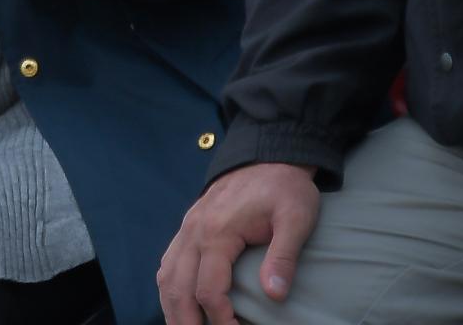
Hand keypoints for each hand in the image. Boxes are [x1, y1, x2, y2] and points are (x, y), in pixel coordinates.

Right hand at [156, 162, 320, 324]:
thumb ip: (284, 256)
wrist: (269, 155)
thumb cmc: (284, 188)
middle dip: (186, 322)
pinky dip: (170, 287)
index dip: (220, 319)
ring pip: (166, 277)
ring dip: (172, 308)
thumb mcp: (296, 218)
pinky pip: (168, 262)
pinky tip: (178, 301)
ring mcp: (188, 227)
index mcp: (217, 232)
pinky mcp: (189, 226)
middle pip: (178, 288)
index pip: (208, 289)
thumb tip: (274, 295)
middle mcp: (194, 231)